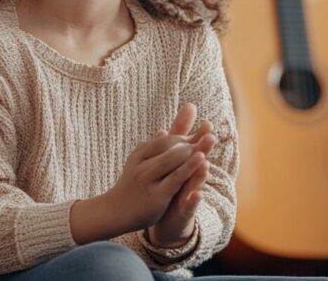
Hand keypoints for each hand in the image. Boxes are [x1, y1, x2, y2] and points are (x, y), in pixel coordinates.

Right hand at [106, 104, 214, 235]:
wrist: (116, 211)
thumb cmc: (135, 183)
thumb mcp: (146, 161)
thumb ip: (162, 143)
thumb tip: (178, 116)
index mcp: (140, 153)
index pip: (166, 140)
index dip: (185, 136)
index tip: (205, 129)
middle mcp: (142, 163)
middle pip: (171, 146)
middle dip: (193, 140)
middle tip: (211, 134)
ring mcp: (147, 178)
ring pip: (174, 160)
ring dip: (193, 150)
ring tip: (210, 140)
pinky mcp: (156, 194)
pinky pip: (175, 178)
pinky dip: (189, 167)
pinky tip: (203, 160)